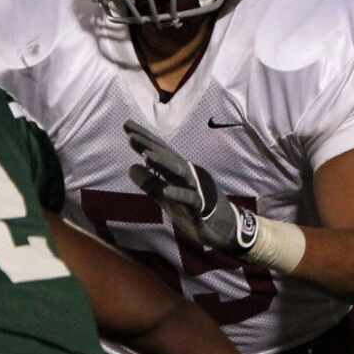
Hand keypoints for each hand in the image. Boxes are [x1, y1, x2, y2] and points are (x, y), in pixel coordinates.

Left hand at [124, 119, 257, 255]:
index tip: (127, 125)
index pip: (160, 151)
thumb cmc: (195, 210)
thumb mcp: (167, 198)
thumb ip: (151, 184)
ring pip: (179, 171)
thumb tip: (131, 167)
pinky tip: (165, 191)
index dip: (144, 138)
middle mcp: (188, 174)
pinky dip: (178, 194)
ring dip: (163, 163)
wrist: (227, 227)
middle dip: (149, 143)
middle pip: (167, 155)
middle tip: (130, 132)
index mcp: (179, 171)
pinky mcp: (202, 206)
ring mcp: (196, 188)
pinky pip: (189, 199)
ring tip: (145, 155)